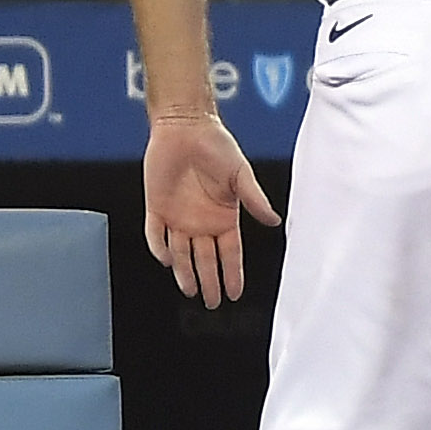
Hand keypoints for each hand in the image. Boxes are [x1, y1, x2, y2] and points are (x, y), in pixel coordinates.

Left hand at [142, 104, 280, 302]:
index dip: (233, 274)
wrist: (185, 126)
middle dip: (210, 282)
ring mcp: (178, 217)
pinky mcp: (156, 207)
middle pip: (205, 260)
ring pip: (181, 254)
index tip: (235, 294)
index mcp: (223, 218)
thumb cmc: (216, 145)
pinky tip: (166, 260)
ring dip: (185, 273)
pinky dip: (159, 248)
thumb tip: (275, 221)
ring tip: (191, 291)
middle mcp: (201, 222)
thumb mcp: (240, 174)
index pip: (230, 254)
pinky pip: (155, 234)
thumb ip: (254, 199)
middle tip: (212, 303)